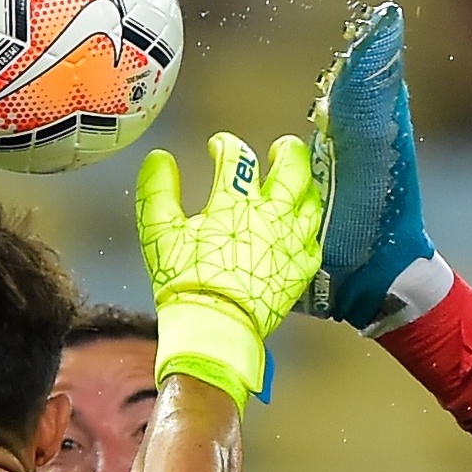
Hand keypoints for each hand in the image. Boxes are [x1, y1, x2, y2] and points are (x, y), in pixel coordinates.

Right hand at [136, 131, 325, 406]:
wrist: (214, 326)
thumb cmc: (186, 280)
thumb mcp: (158, 230)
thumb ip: (156, 190)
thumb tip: (159, 159)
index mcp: (235, 204)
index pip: (237, 158)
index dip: (227, 145)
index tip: (220, 147)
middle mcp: (271, 217)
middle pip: (292, 170)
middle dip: (288, 152)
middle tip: (282, 148)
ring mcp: (291, 243)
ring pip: (311, 203)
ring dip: (306, 186)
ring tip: (300, 182)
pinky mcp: (301, 270)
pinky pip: (314, 242)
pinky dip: (309, 229)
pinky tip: (304, 228)